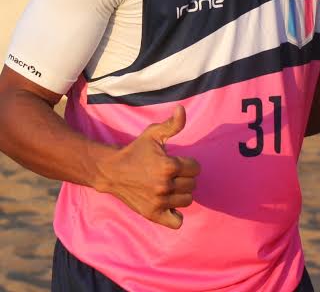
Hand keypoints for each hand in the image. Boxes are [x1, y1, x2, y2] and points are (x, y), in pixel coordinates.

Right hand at [96, 105, 200, 228]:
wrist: (112, 171)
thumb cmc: (136, 150)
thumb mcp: (153, 133)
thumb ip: (172, 124)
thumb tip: (182, 109)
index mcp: (169, 166)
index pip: (196, 168)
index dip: (189, 164)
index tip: (178, 162)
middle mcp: (165, 185)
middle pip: (193, 185)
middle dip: (186, 178)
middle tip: (173, 174)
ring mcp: (158, 202)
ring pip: (187, 200)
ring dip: (181, 194)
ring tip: (170, 186)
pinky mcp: (152, 214)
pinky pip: (176, 222)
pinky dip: (176, 215)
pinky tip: (170, 204)